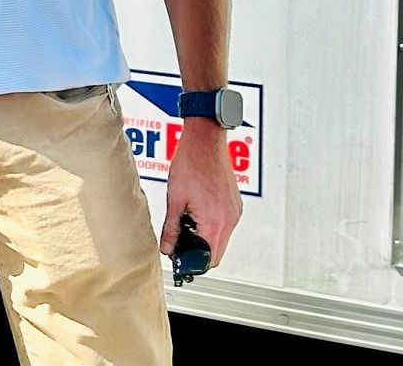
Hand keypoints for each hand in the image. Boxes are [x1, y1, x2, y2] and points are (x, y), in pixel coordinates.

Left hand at [159, 119, 242, 266]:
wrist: (205, 139)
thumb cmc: (191, 161)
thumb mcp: (175, 198)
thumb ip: (171, 228)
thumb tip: (167, 249)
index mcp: (215, 221)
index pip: (208, 260)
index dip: (192, 263)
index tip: (178, 259)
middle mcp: (230, 219)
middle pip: (216, 253)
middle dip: (197, 252)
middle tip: (179, 241)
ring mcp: (234, 211)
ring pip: (221, 239)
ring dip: (204, 237)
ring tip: (186, 221)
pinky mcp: (234, 204)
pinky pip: (224, 224)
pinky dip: (211, 225)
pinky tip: (196, 211)